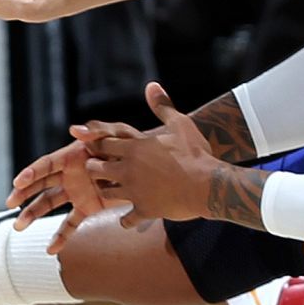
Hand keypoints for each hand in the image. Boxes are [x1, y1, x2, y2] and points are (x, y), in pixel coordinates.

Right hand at [8, 137, 127, 253]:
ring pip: (49, 204)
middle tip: (10, 203)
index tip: (17, 182)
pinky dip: (61, 236)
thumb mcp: (117, 133)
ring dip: (33, 213)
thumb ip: (97, 130)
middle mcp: (71, 174)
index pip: (47, 165)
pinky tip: (51, 249)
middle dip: (24, 193)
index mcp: (74, 156)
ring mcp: (77, 192)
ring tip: (19, 227)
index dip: (32, 173)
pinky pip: (71, 223)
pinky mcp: (88, 207)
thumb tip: (73, 130)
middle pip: (41, 184)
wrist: (149, 165)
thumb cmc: (132, 144)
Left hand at [79, 82, 219, 227]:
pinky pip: (126, 219)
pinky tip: (130, 218)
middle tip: (102, 168)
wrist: (208, 184)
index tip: (103, 147)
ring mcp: (134, 191)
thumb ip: (162, 106)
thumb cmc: (195, 152)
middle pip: (95, 169)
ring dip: (107, 191)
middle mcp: (128, 169)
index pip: (102, 144)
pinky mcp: (144, 210)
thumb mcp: (180, 124)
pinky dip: (127, 219)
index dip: (99, 145)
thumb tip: (152, 86)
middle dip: (96, 168)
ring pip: (106, 193)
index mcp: (134, 147)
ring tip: (114, 190)